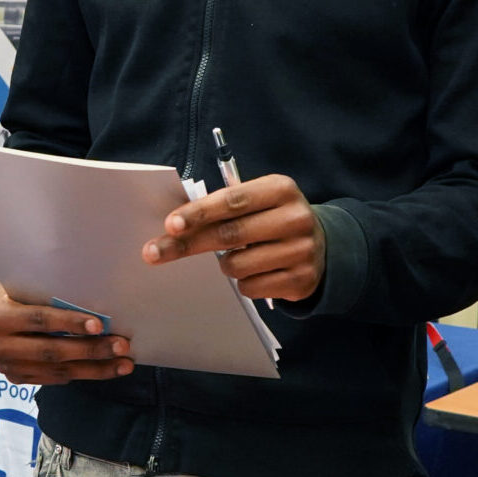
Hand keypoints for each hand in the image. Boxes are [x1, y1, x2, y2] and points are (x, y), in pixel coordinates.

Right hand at [0, 280, 133, 386]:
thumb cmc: (16, 293)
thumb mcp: (25, 287)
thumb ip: (49, 296)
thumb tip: (97, 304)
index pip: (39, 320)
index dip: (70, 323)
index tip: (100, 325)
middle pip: (51, 351)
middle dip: (91, 350)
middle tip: (122, 346)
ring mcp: (6, 367)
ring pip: (57, 371)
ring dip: (95, 369)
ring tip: (123, 364)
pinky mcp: (16, 379)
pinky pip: (54, 380)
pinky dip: (81, 374)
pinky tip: (104, 369)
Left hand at [143, 174, 325, 301]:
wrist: (322, 247)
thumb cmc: (273, 219)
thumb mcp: (259, 201)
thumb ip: (225, 206)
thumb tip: (177, 224)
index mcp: (281, 189)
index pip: (232, 201)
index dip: (198, 213)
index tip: (170, 225)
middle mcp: (295, 218)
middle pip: (229, 234)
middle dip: (187, 244)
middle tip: (155, 251)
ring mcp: (301, 251)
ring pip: (237, 265)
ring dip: (225, 265)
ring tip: (240, 257)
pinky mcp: (301, 280)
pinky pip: (250, 287)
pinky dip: (244, 282)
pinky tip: (258, 271)